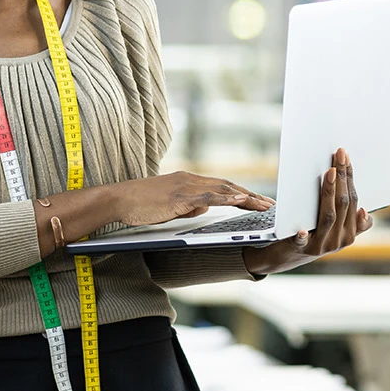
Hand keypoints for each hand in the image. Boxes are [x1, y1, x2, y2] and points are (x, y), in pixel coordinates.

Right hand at [111, 172, 273, 226]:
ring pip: (222, 190)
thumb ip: (188, 206)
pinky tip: (239, 201)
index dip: (243, 194)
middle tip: (270, 205)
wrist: (118, 199)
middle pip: (228, 187)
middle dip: (252, 196)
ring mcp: (185, 187)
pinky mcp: (178, 197)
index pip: (223, 187)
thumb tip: (203, 210)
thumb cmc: (140, 204)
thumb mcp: (170, 206)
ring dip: (246, 198)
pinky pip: (206, 197)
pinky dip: (225, 199)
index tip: (259, 202)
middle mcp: (191, 180)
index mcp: (190, 182)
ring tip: (263, 205)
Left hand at [243, 148, 372, 276]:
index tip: (346, 158)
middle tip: (339, 155)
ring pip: (328, 217)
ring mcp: (320, 246)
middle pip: (343, 205)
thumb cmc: (312, 234)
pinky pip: (302, 242)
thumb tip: (363, 210)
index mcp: (349, 233)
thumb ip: (350, 219)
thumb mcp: (335, 228)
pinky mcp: (300, 250)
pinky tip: (302, 229)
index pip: (353, 201)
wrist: (285, 257)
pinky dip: (302, 236)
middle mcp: (339, 240)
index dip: (350, 178)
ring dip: (329, 193)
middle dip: (342, 177)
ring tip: (329, 173)